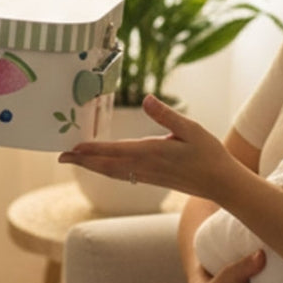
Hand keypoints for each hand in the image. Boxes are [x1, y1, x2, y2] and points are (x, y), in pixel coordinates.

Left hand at [58, 94, 235, 196]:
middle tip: (60, 157)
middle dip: (83, 162)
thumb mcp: (191, 129)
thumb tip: (147, 99)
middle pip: (107, 166)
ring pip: (113, 173)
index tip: (72, 148)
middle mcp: (146, 167)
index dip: (91, 150)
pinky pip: (123, 176)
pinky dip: (106, 171)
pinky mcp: (153, 179)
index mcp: (153, 153)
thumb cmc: (209, 154)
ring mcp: (148, 176)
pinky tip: (102, 167)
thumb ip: (167, 115)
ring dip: (91, 167)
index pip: (115, 152)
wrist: (222, 184)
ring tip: (74, 161)